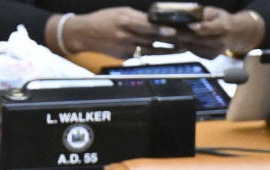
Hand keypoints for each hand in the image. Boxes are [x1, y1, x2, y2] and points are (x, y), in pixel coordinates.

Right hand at [48, 8, 176, 58]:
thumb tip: (154, 20)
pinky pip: (141, 54)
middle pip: (153, 39)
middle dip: (170, 40)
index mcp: (125, 22)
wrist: (83, 35)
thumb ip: (138, 17)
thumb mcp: (120, 12)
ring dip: (167, 50)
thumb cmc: (102, 20)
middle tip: (186, 40)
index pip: (148, 26)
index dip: (162, 29)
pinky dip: (152, 51)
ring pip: (150, 50)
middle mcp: (126, 37)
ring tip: (181, 48)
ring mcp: (125, 49)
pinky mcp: (124, 57)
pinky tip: (163, 50)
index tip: (175, 30)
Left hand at [172, 7, 263, 57]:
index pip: (208, 28)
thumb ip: (204, 14)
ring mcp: (215, 51)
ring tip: (168, 36)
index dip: (197, 28)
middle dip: (181, 35)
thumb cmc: (222, 20)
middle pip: (197, 39)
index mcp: (223, 27)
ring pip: (193, 47)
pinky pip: (195, 52)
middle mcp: (220, 41)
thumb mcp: (216, 12)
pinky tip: (179, 41)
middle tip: (167, 32)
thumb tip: (188, 16)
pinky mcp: (210, 57)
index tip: (186, 26)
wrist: (236, 34)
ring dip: (180, 42)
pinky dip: (186, 46)